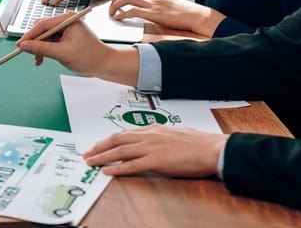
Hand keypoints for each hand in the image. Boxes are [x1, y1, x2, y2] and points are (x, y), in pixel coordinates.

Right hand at [16, 12, 114, 74]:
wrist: (104, 65)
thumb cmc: (89, 57)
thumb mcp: (61, 53)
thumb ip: (41, 49)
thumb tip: (24, 46)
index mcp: (68, 19)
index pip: (42, 24)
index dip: (29, 35)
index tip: (19, 45)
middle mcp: (66, 22)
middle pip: (42, 29)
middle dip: (34, 42)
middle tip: (27, 53)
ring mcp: (66, 29)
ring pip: (44, 37)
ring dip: (39, 48)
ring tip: (38, 60)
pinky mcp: (65, 37)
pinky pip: (50, 42)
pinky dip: (45, 50)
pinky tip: (42, 59)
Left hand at [83, 125, 228, 176]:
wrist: (213, 149)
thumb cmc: (199, 143)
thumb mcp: (175, 133)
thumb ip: (160, 136)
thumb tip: (153, 139)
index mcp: (154, 129)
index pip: (124, 133)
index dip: (108, 139)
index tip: (98, 144)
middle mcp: (149, 136)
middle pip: (117, 140)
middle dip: (99, 147)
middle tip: (87, 154)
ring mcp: (152, 148)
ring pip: (119, 152)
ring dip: (102, 157)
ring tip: (90, 162)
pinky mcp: (157, 161)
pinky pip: (131, 165)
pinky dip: (117, 168)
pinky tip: (107, 171)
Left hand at [109, 0, 225, 36]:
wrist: (195, 16)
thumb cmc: (184, 13)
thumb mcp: (168, 4)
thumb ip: (157, 4)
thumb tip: (148, 8)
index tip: (115, 2)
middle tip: (110, 8)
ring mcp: (153, 4)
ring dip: (115, 6)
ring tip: (111, 14)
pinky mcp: (154, 13)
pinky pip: (133, 11)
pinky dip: (122, 14)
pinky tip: (118, 18)